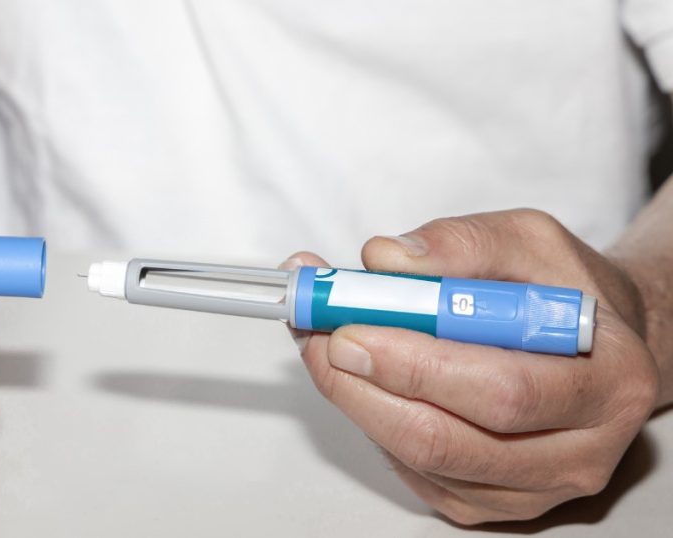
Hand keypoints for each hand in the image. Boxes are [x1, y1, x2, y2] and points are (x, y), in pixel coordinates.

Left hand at [288, 209, 658, 523]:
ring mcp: (534, 486)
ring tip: (323, 343)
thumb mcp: (530, 241)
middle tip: (318, 338)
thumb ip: (462, 244)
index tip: (349, 328)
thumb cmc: (565, 293)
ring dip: (356, 401)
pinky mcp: (491, 502)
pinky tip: (360, 376)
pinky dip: (373, 421)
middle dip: (365, 386)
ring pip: (422, 461)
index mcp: (609, 380)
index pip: (501, 389)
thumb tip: (385, 260)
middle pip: (448, 439)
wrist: (593, 344)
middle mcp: (581, 450)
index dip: (414, 364)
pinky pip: (416, 472)